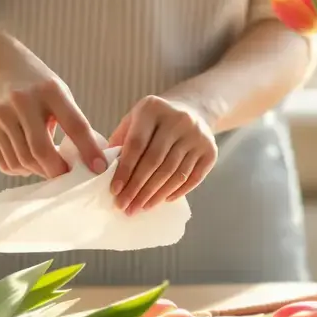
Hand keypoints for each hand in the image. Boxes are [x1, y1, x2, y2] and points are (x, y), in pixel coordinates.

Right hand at [0, 47, 105, 178]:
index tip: (99, 168)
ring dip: (39, 172)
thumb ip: (73, 123)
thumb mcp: (60, 94)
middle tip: (67, 175)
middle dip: (57, 170)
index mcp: (49, 90)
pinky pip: (7, 164)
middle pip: (40, 150)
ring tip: (48, 166)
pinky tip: (29, 160)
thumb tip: (87, 162)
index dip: (88, 149)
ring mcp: (0, 118)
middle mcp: (21, 102)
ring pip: (22, 162)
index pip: (74, 124)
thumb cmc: (38, 86)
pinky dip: (22, 170)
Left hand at [108, 95, 216, 214]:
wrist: (193, 110)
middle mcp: (178, 119)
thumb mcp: (134, 120)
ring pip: (173, 173)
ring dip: (154, 195)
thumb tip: (106, 172)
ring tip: (140, 208)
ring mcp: (198, 135)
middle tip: (125, 207)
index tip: (115, 191)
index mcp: (153, 108)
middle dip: (138, 188)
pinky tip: (161, 201)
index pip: (136, 145)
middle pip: (155, 162)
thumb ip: (120, 141)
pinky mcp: (211, 150)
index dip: (125, 170)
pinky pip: (192, 178)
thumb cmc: (154, 121)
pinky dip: (175, 192)